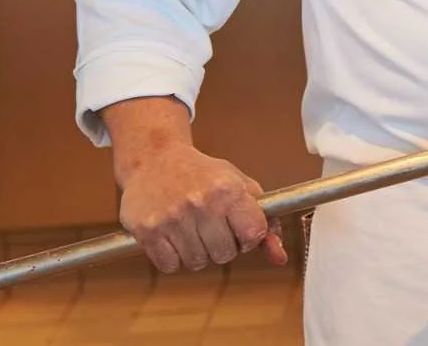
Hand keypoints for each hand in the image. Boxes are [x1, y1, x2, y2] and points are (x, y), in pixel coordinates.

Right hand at [102, 98, 285, 273]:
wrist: (155, 160)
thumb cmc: (202, 175)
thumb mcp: (239, 186)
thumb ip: (266, 221)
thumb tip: (280, 258)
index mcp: (228, 190)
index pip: (254, 234)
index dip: (249, 238)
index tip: (240, 230)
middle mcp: (201, 204)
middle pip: (224, 254)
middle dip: (222, 246)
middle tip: (212, 227)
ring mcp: (172, 219)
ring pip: (197, 263)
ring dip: (197, 252)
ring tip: (191, 229)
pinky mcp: (148, 232)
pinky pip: (170, 266)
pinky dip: (173, 258)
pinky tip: (173, 236)